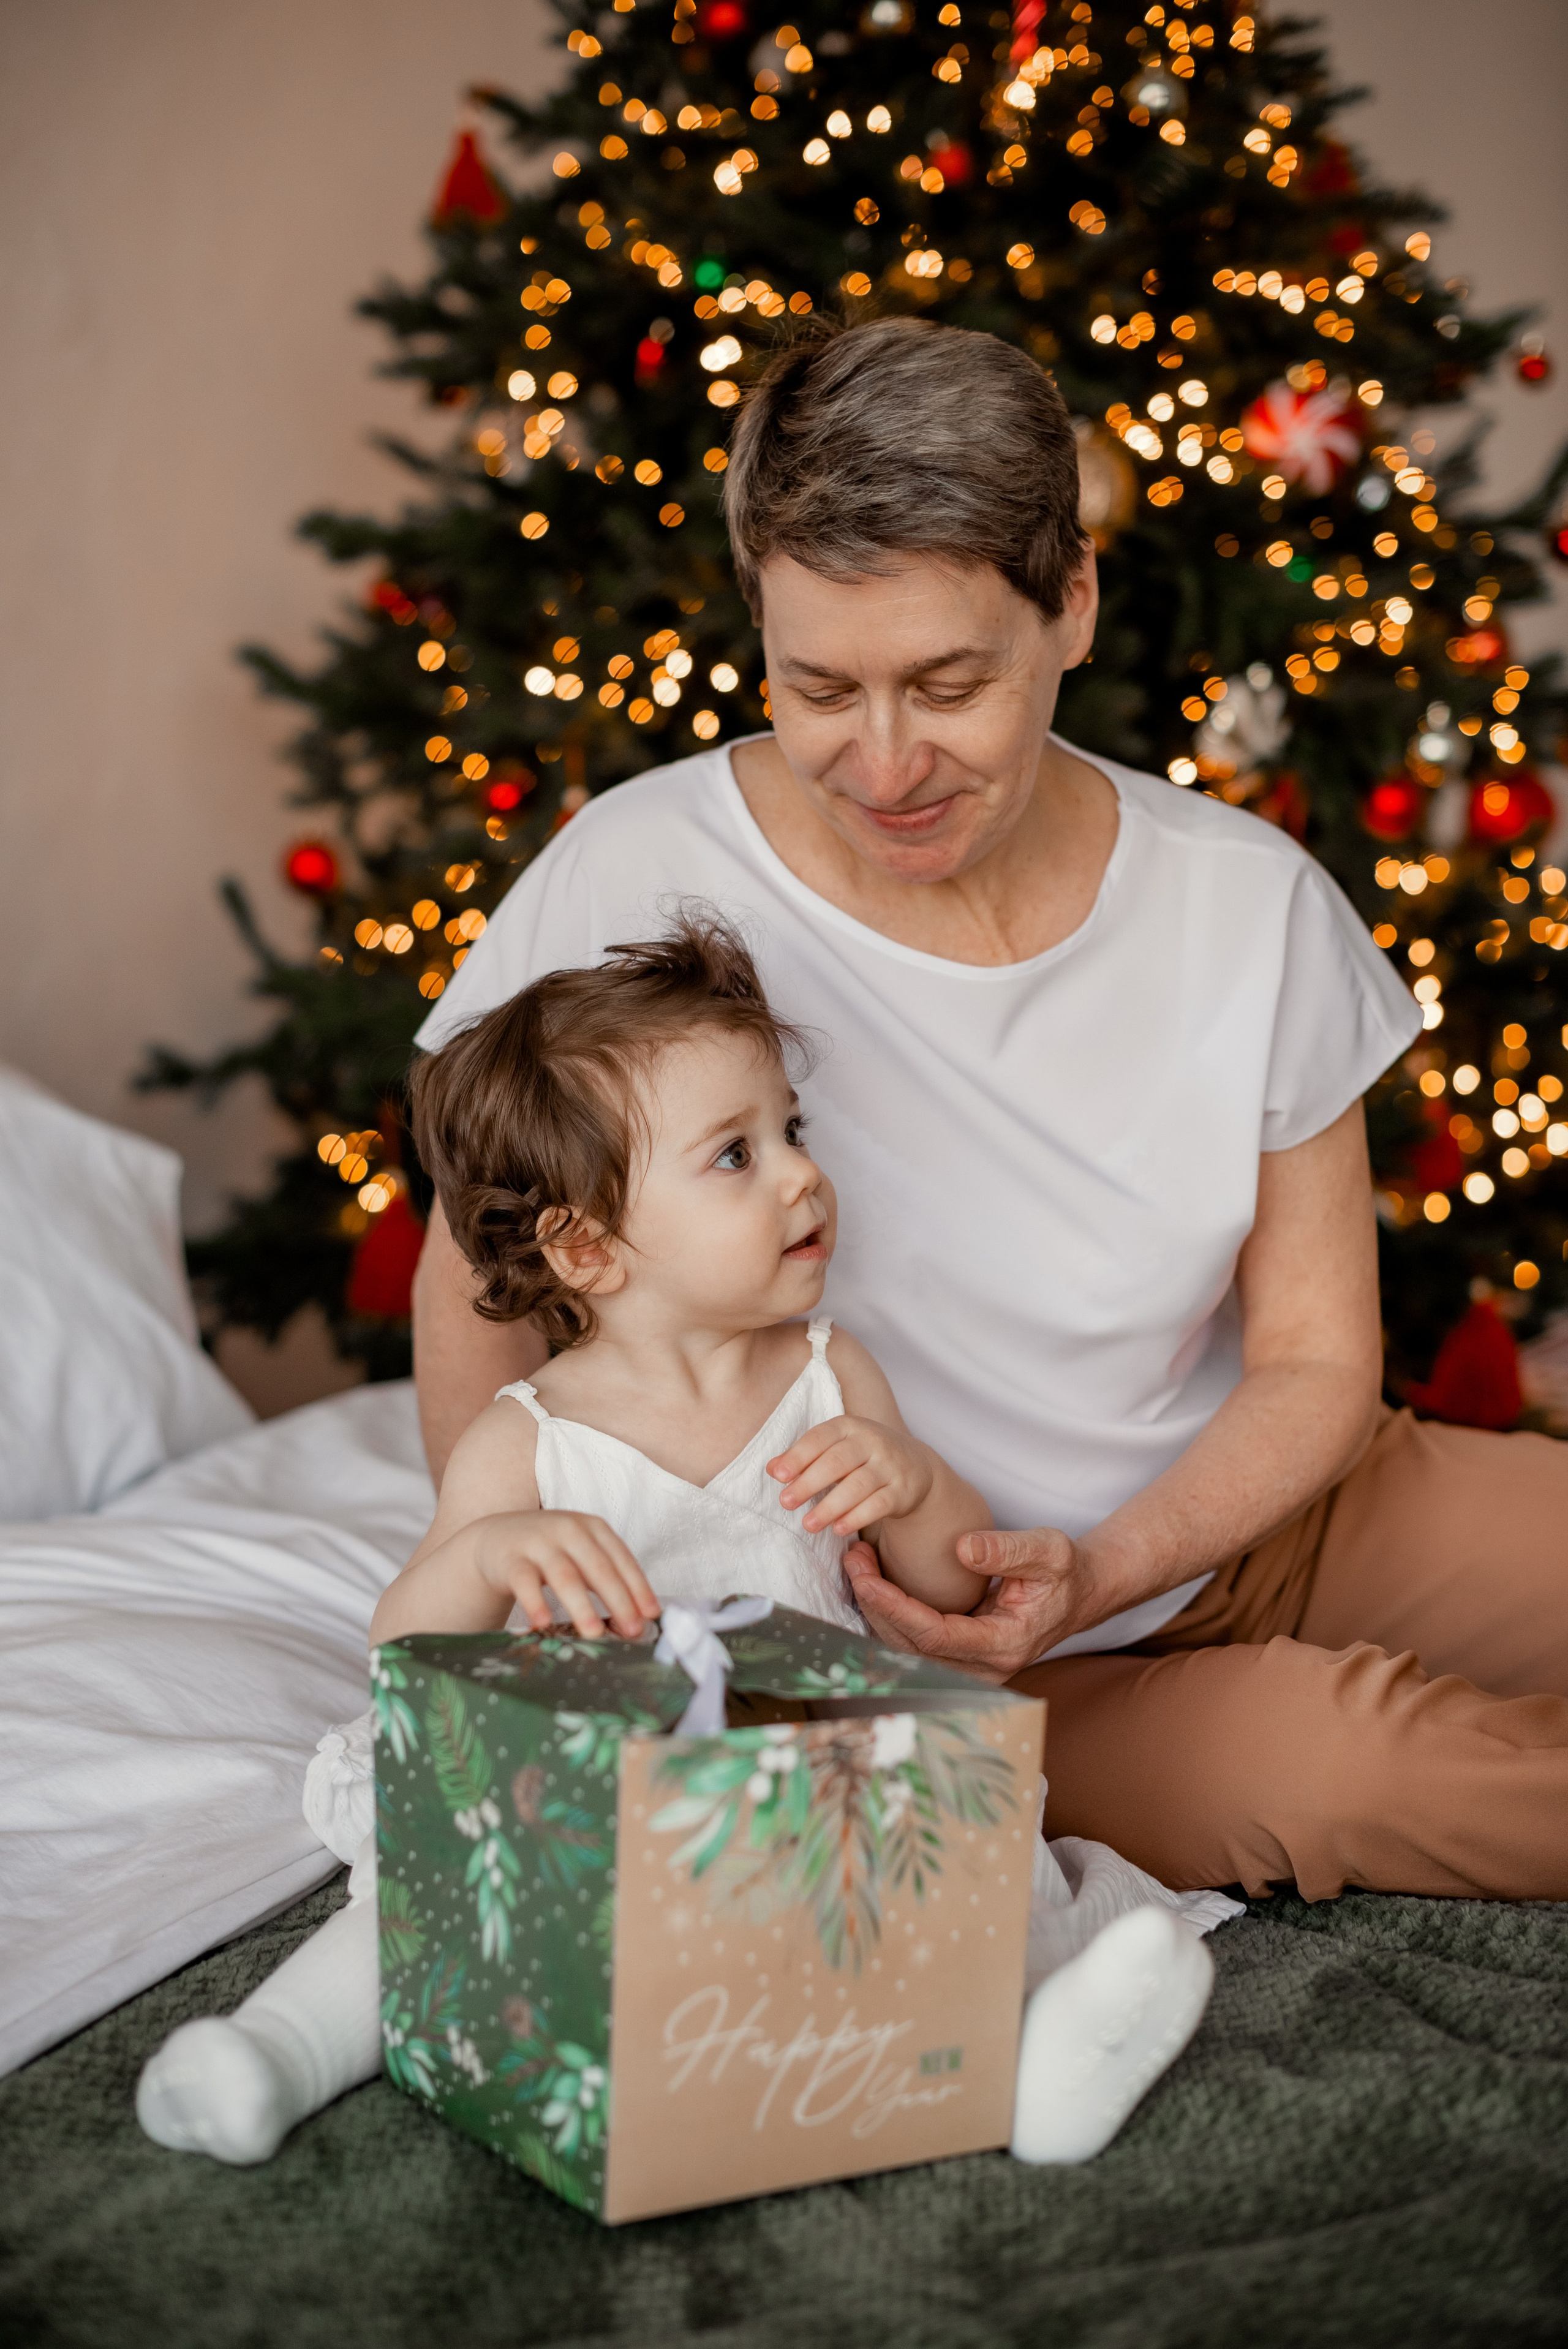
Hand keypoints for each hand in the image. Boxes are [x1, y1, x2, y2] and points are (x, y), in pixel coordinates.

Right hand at [470, 1511, 660, 1640]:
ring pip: (564, 1575)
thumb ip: (608, 1580)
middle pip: (598, 1567)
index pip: (621, 1558)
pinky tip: (543, 1623)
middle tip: (632, 1630)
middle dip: (618, 1600)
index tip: (652, 1615)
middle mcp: (568, 1530)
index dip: (638, 1586)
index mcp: (592, 1528)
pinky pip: (524, 1582)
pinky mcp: (511, 1560)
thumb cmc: (551, 1552)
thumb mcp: (582, 1556)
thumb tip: (637, 1619)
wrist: (497, 1538)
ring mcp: (538, 1543)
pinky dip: (535, 1602)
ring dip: (581, 1606)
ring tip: (594, 1633)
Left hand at [767, 1416, 933, 1536]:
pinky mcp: (902, 1490)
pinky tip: (838, 1529)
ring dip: (830, 1506)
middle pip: (837, 1462)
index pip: (820, 1438)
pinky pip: (878, 1505)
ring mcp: (889, 1466)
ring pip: (857, 1486)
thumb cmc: (863, 1456)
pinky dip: (857, 1517)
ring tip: (808, 1524)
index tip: (778, 1475)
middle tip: (786, 1502)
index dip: (798, 1456)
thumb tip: (771, 1468)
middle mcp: (871, 1442)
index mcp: (849, 1427)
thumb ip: (805, 1457)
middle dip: (809, 1483)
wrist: (915, 1466)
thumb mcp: (836, 1448)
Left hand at [842, 1525, 1096, 1683]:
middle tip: (853, 1558)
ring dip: (876, 1608)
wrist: (1080, 1593)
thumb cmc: (1065, 1571)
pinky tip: (874, 1580)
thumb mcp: (1049, 1551)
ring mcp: (971, 1668)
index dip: (895, 1607)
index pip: (935, 1636)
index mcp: (1005, 1645)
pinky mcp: (960, 1658)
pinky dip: (888, 1614)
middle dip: (875, 1604)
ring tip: (858, 1563)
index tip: (866, 1576)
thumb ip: (1008, 1550)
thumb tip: (962, 1548)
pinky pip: (913, 1643)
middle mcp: (985, 1668)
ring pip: (907, 1649)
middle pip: (912, 1647)